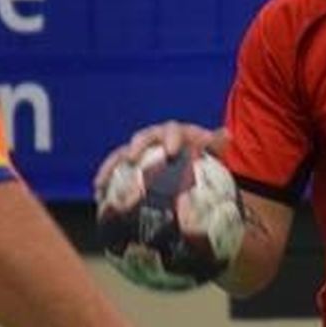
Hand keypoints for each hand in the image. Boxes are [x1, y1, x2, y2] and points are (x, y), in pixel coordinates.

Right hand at [94, 120, 230, 195]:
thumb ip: (216, 142)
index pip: (173, 132)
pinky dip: (106, 180)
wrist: (188, 158)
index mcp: (176, 133)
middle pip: (143, 139)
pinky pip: (114, 170)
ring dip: (112, 166)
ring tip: (102, 183)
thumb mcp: (210, 149)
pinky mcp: (128, 164)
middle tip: (132, 159)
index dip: (171, 139)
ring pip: (122, 154)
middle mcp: (154, 138)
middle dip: (136, 148)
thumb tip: (227, 134)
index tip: (170, 152)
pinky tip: (98, 195)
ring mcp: (140, 150)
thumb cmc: (200, 154)